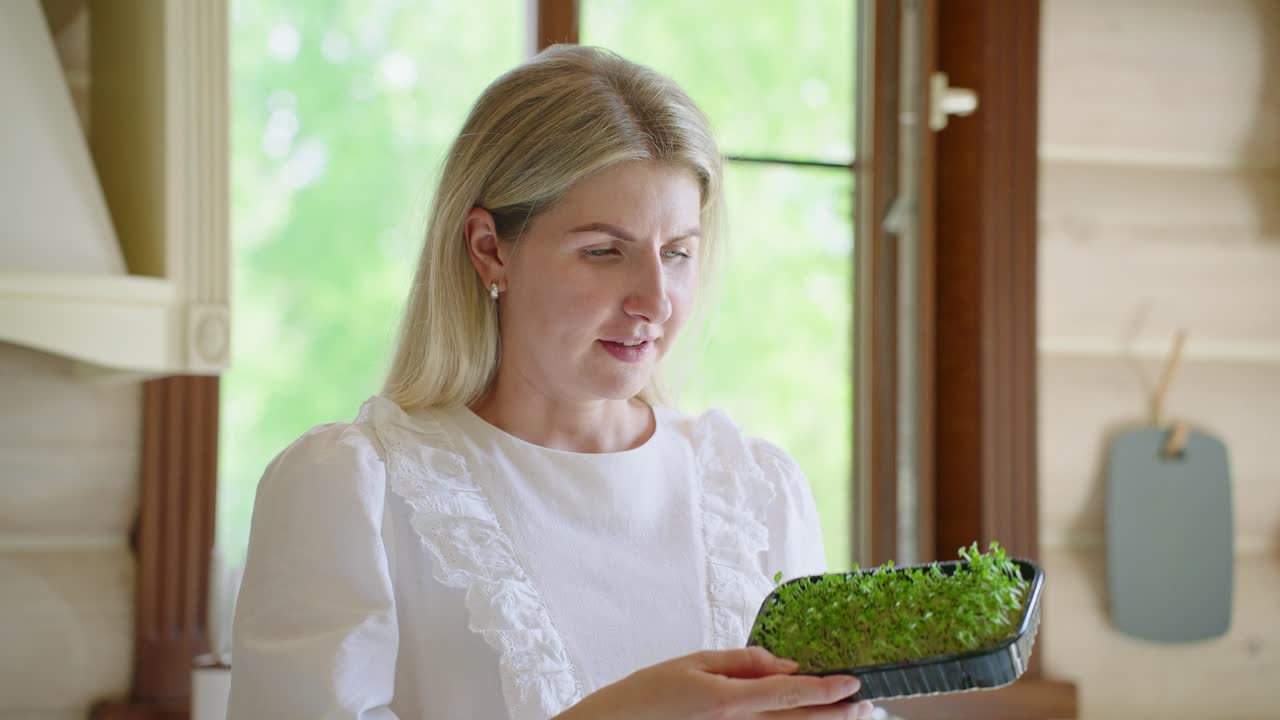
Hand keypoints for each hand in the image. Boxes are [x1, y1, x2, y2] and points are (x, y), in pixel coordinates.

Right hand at [555, 646, 875, 719]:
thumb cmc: (648, 693)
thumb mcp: (693, 662)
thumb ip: (741, 662)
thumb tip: (783, 663)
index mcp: (730, 701)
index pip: (792, 693)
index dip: (828, 689)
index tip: (854, 681)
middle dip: (838, 714)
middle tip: (865, 704)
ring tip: (849, 717)